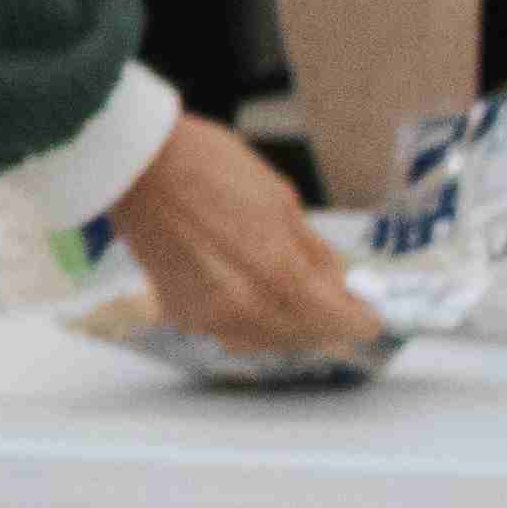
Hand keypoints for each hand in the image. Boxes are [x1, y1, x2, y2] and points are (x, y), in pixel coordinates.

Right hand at [105, 113, 385, 360]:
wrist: (134, 166)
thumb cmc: (207, 167)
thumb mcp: (282, 201)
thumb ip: (315, 254)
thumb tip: (343, 285)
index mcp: (279, 274)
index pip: (342, 322)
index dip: (363, 318)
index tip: (371, 313)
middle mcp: (244, 308)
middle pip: (307, 337)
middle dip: (326, 321)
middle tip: (337, 300)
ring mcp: (209, 316)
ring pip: (269, 341)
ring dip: (289, 324)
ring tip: (292, 295)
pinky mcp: (180, 313)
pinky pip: (230, 332)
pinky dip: (249, 320)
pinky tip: (247, 290)